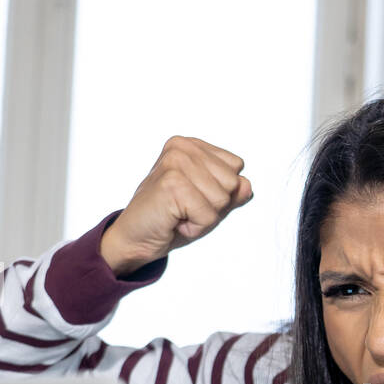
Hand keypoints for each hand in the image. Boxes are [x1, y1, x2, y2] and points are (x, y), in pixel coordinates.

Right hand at [100, 136, 252, 275]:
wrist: (136, 238)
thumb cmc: (171, 219)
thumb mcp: (209, 204)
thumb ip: (231, 193)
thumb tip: (247, 185)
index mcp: (192, 145)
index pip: (236, 167)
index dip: (220, 192)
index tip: (193, 198)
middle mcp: (182, 148)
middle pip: (232, 183)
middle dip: (214, 206)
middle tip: (185, 209)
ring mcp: (176, 163)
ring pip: (222, 199)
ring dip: (203, 217)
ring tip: (179, 214)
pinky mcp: (172, 184)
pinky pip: (208, 215)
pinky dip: (194, 227)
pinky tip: (174, 221)